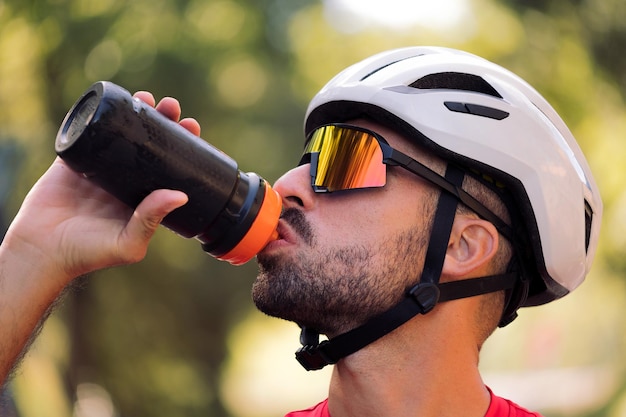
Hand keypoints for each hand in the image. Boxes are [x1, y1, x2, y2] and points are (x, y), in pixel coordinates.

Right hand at [2, 92, 199, 283]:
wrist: (42, 251)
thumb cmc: (89, 253)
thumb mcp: (128, 242)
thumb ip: (151, 220)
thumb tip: (180, 195)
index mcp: (144, 195)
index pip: (169, 163)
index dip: (182, 143)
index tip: (191, 126)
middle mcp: (126, 179)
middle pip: (149, 142)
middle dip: (162, 121)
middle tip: (171, 106)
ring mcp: (100, 167)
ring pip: (121, 132)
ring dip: (134, 112)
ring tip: (145, 97)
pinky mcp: (74, 159)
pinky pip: (87, 131)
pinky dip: (97, 115)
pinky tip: (111, 99)